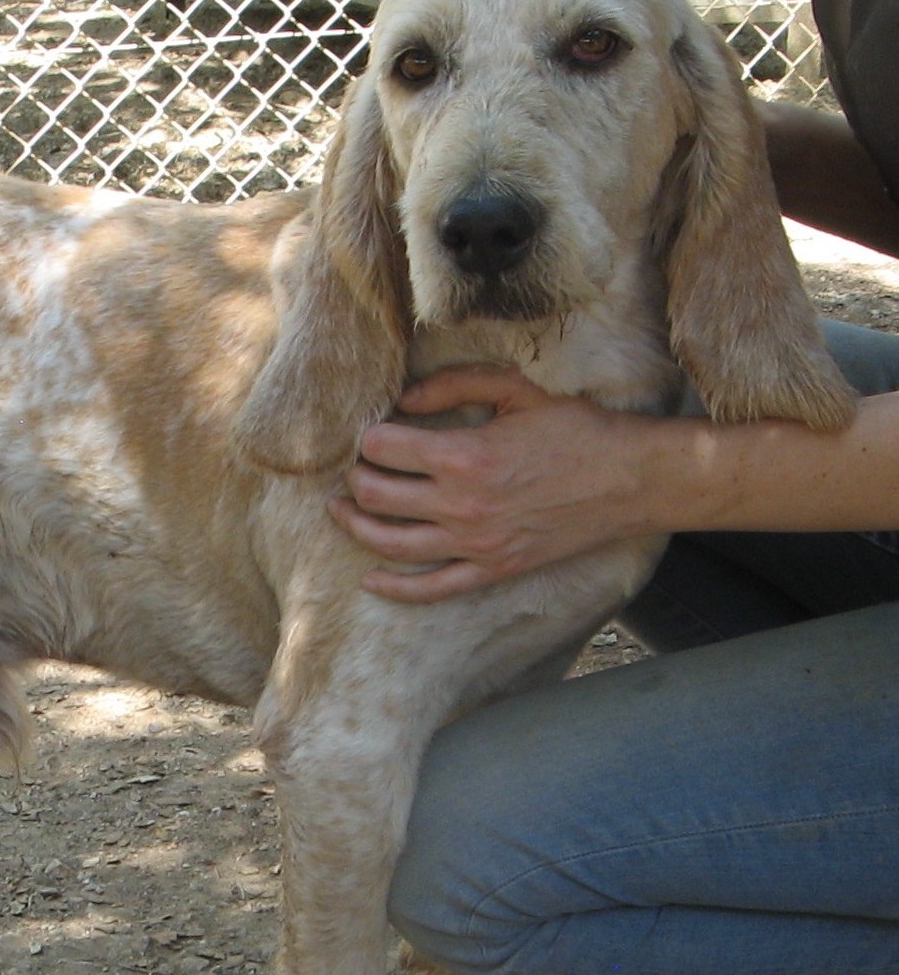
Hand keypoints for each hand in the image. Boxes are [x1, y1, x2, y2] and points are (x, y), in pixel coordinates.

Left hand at [332, 364, 660, 602]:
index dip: (370, 437)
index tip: (373, 432)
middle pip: (375, 496)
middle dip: (356, 477)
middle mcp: (462, 505)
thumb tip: (404, 399)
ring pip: (390, 543)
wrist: (633, 479)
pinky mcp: (493, 569)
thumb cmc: (578, 429)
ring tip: (342, 510)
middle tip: (357, 467)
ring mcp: (476, 543)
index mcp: (465, 456)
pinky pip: (431, 589)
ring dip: (355, 526)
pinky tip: (370, 580)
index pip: (382, 449)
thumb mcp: (517, 390)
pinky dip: (394, 589)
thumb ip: (455, 385)